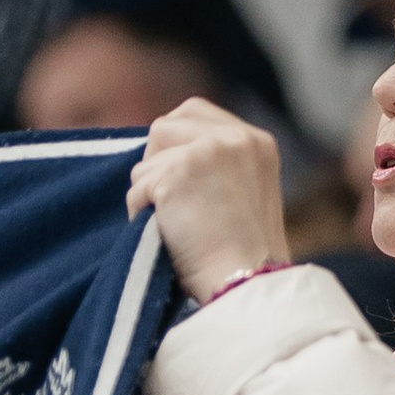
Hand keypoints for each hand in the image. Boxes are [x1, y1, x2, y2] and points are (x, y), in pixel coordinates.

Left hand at [126, 98, 289, 305]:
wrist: (248, 282)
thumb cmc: (244, 255)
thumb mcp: (246, 192)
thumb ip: (218, 166)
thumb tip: (163, 158)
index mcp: (257, 141)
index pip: (194, 112)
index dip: (173, 142)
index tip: (174, 177)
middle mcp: (235, 138)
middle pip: (164, 127)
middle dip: (156, 163)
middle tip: (168, 201)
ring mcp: (207, 151)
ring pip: (146, 161)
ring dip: (149, 194)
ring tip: (177, 226)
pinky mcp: (178, 173)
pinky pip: (137, 189)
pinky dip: (141, 214)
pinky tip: (169, 235)